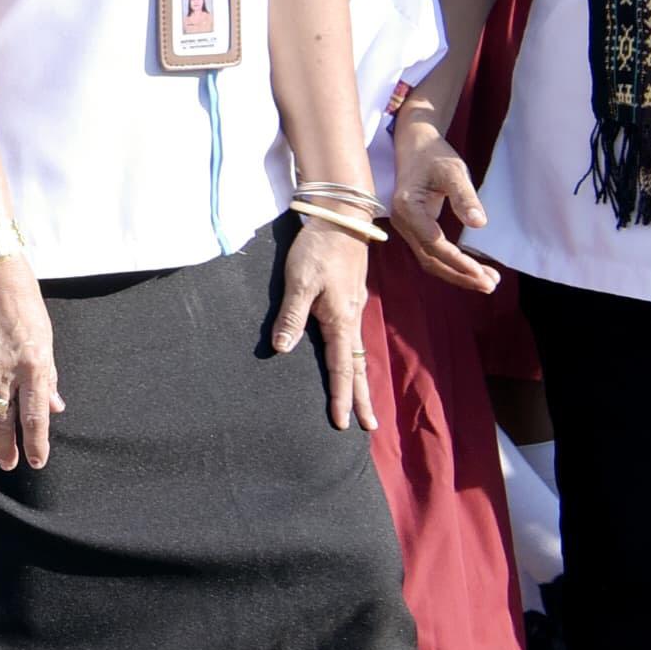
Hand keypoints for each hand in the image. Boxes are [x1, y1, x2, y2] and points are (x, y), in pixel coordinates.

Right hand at [0, 261, 61, 469]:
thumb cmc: (22, 302)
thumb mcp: (45, 339)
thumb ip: (48, 376)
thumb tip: (54, 407)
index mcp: (33, 366)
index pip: (34, 417)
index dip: (34, 444)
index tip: (35, 462)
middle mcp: (2, 368)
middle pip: (1, 419)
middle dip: (5, 447)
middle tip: (6, 464)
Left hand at [271, 217, 375, 432]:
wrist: (340, 223)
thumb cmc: (317, 251)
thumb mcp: (299, 281)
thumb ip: (291, 315)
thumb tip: (282, 348)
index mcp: (341, 320)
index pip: (342, 368)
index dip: (340, 396)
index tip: (341, 422)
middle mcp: (352, 320)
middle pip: (357, 368)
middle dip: (361, 398)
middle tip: (368, 427)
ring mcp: (354, 311)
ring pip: (358, 355)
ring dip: (359, 381)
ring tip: (363, 404)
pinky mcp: (350, 302)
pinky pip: (354, 340)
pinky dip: (355, 360)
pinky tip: (351, 363)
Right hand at [390, 119, 498, 292]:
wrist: (415, 146)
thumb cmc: (434, 155)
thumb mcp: (454, 171)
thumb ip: (464, 197)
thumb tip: (479, 224)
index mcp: (408, 207)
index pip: (433, 244)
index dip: (458, 261)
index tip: (483, 274)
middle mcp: (402, 221)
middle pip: (429, 259)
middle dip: (460, 275)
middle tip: (491, 285)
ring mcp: (406, 226)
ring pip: (429, 259)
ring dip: (457, 273)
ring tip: (488, 281)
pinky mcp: (414, 227)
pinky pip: (431, 252)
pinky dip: (452, 264)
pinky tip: (473, 268)